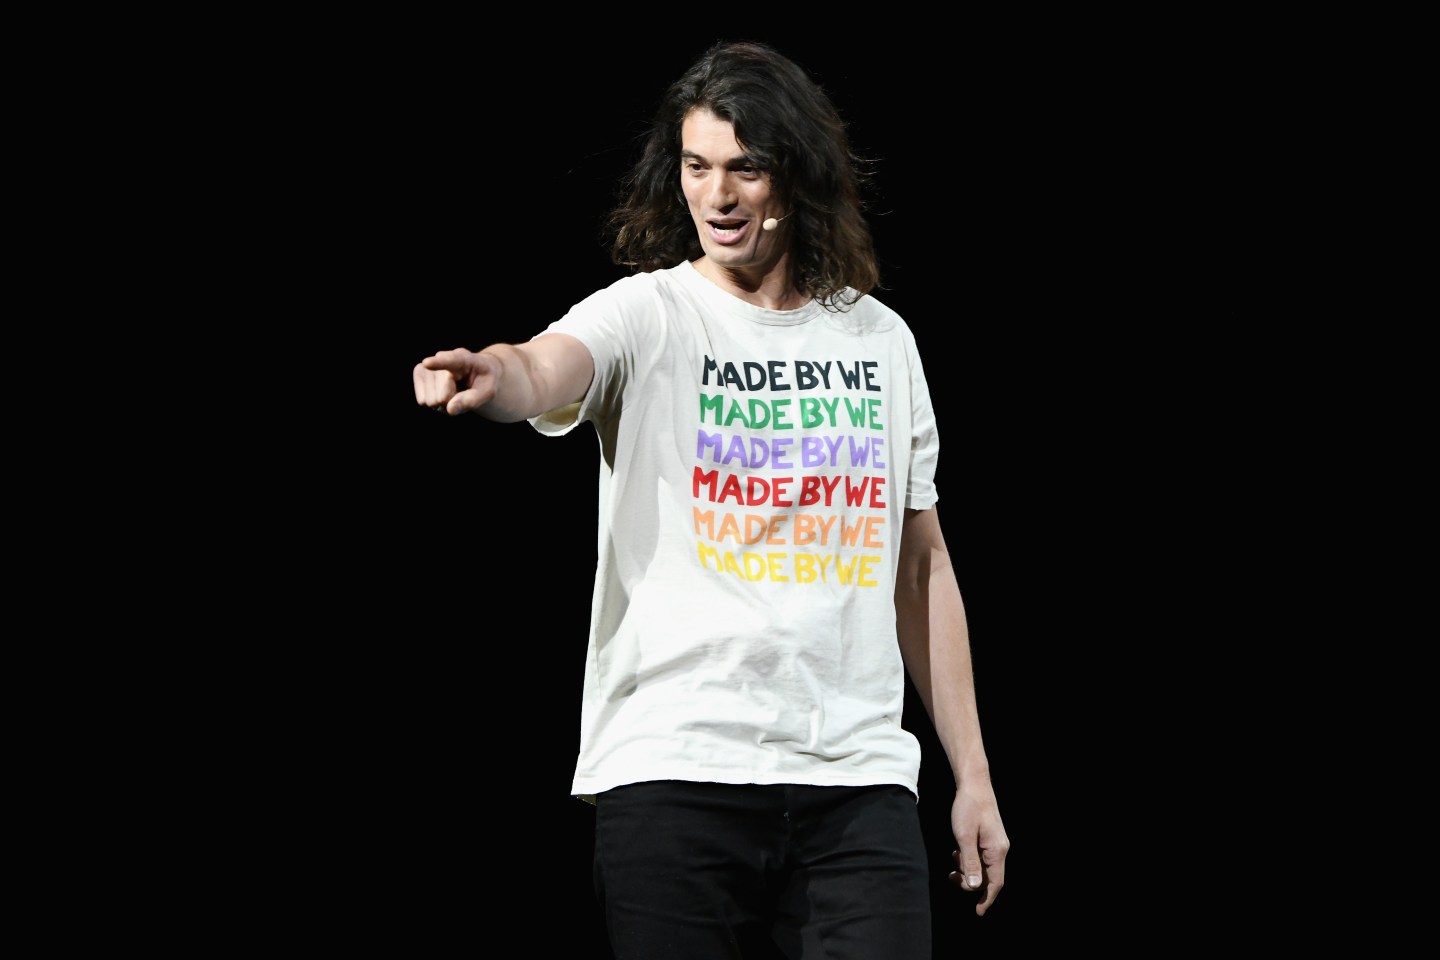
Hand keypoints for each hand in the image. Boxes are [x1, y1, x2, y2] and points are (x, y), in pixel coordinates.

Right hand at [413, 348, 500, 415]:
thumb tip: (450, 409)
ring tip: (453, 391)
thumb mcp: (488, 392)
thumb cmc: (483, 381)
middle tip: (463, 392)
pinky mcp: (419, 373)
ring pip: (431, 400)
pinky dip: (434, 403)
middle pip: (442, 396)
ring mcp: (429, 364)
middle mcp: (443, 357)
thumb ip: (471, 400)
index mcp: (465, 358)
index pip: (451, 361)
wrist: (476, 373)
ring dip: (444, 403)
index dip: (438, 363)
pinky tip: (442, 393)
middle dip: (453, 401)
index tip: (427, 363)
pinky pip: (422, 400)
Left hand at [948, 779, 1008, 915]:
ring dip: (968, 869)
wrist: (974, 784)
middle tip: (952, 877)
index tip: (978, 912)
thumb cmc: (968, 808)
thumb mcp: (964, 837)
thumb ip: (969, 862)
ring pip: (984, 866)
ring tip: (953, 863)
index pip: (995, 883)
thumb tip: (974, 886)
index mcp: (997, 851)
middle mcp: (1000, 849)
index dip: (987, 898)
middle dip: (971, 882)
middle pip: (989, 877)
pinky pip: (981, 856)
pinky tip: (957, 852)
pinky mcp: (990, 837)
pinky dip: (969, 859)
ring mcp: (996, 842)